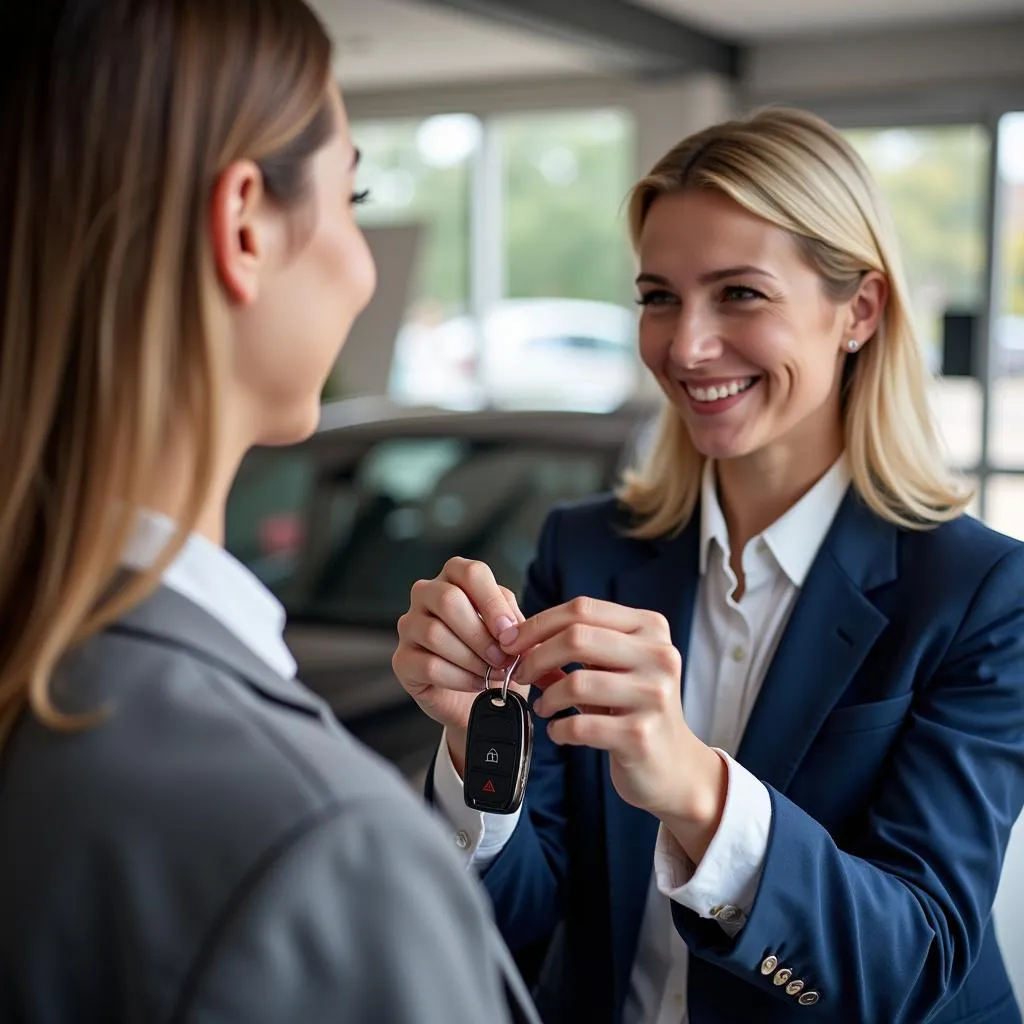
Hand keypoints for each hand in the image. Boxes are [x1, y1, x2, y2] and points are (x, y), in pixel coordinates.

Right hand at [393, 557, 529, 771]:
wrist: (477, 699)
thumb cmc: (495, 658)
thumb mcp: (513, 635)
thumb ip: (519, 626)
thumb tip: (520, 633)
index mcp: (456, 577)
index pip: (471, 573)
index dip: (492, 603)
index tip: (510, 634)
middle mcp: (427, 594)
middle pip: (448, 600)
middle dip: (481, 634)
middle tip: (503, 659)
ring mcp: (409, 625)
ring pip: (434, 633)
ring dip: (472, 658)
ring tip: (493, 674)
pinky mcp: (402, 659)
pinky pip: (427, 664)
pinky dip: (458, 677)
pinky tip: (476, 684)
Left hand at [503, 598, 725, 842]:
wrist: (674, 766)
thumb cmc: (634, 709)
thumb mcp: (612, 669)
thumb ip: (573, 649)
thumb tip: (518, 640)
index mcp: (651, 628)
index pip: (583, 609)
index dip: (539, 623)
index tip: (511, 641)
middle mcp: (659, 656)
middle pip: (577, 637)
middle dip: (535, 656)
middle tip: (520, 674)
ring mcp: (654, 695)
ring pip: (576, 682)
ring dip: (547, 697)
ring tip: (543, 707)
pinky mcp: (641, 735)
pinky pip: (580, 725)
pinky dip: (558, 729)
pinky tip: (558, 731)